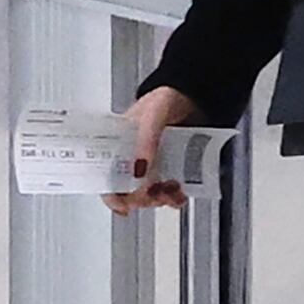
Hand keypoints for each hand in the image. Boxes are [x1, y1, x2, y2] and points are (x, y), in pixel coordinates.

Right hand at [113, 83, 200, 213]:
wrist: (198, 96)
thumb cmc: (168, 98)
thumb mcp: (153, 114)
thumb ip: (146, 140)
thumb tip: (139, 170)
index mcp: (120, 144)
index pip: (106, 174)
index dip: (111, 194)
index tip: (122, 206)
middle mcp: (135, 157)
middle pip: (129, 190)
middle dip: (140, 198)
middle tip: (152, 196)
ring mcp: (155, 165)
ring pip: (150, 194)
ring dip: (160, 199)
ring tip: (171, 192)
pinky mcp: (174, 169)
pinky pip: (170, 192)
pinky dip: (175, 197)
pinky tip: (180, 193)